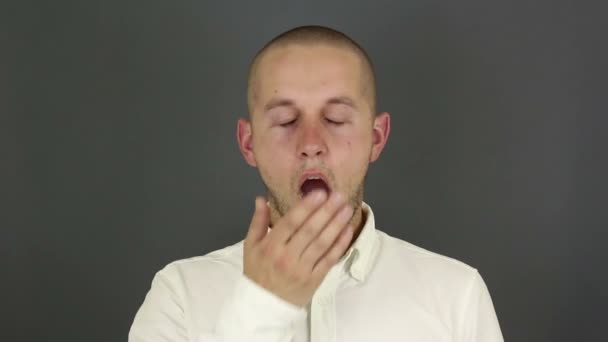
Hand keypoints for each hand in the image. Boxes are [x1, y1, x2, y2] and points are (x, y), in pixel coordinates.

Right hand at [243, 191, 353, 306]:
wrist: (263, 307)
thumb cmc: (257, 272)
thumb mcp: (250, 246)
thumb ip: (258, 222)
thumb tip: (261, 199)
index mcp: (270, 246)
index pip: (291, 222)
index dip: (306, 207)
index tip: (320, 192)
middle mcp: (286, 257)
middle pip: (309, 231)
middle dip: (326, 211)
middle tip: (339, 195)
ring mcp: (302, 269)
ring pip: (322, 244)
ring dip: (336, 225)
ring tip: (347, 209)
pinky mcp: (314, 280)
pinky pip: (329, 260)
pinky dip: (339, 245)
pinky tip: (347, 231)